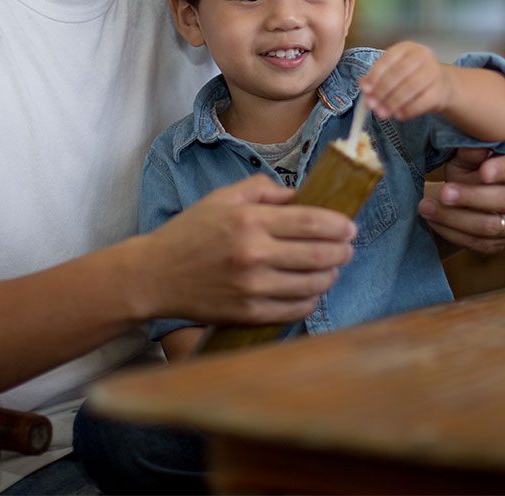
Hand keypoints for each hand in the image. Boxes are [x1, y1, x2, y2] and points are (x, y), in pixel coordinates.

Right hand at [143, 174, 356, 324]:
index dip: (339, 225)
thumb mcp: (222, 198)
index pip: (312, 222)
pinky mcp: (249, 313)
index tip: (350, 226)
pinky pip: (296, 309)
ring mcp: (253, 288)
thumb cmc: (189, 233)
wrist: (155, 276)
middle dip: (343, 250)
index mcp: (249, 221)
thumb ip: (263, 190)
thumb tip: (301, 196)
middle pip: (320, 255)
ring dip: (331, 275)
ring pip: (314, 284)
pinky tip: (309, 289)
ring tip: (331, 267)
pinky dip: (311, 299)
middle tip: (347, 247)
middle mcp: (254, 254)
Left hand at [358, 42, 448, 119]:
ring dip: (393, 102)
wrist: (444, 84)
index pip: (388, 59)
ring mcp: (434, 72)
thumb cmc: (413, 76)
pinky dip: (408, 110)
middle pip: (399, 73)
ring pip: (411, 87)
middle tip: (372, 105)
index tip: (365, 90)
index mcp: (407, 48)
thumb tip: (363, 86)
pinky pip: (422, 102)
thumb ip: (379, 77)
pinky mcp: (441, 90)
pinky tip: (398, 115)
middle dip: (382, 91)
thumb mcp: (396, 70)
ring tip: (382, 113)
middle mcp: (423, 56)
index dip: (375, 75)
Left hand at [419, 148, 504, 254]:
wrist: (463, 201)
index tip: (483, 171)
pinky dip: (451, 232)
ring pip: (488, 226)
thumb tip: (471, 147)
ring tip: (426, 207)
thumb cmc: (468, 172)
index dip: (501, 170)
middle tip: (443, 192)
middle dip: (470, 197)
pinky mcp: (498, 245)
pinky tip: (432, 221)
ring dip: (454, 217)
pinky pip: (476, 243)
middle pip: (504, 200)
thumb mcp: (466, 159)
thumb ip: (470, 153)